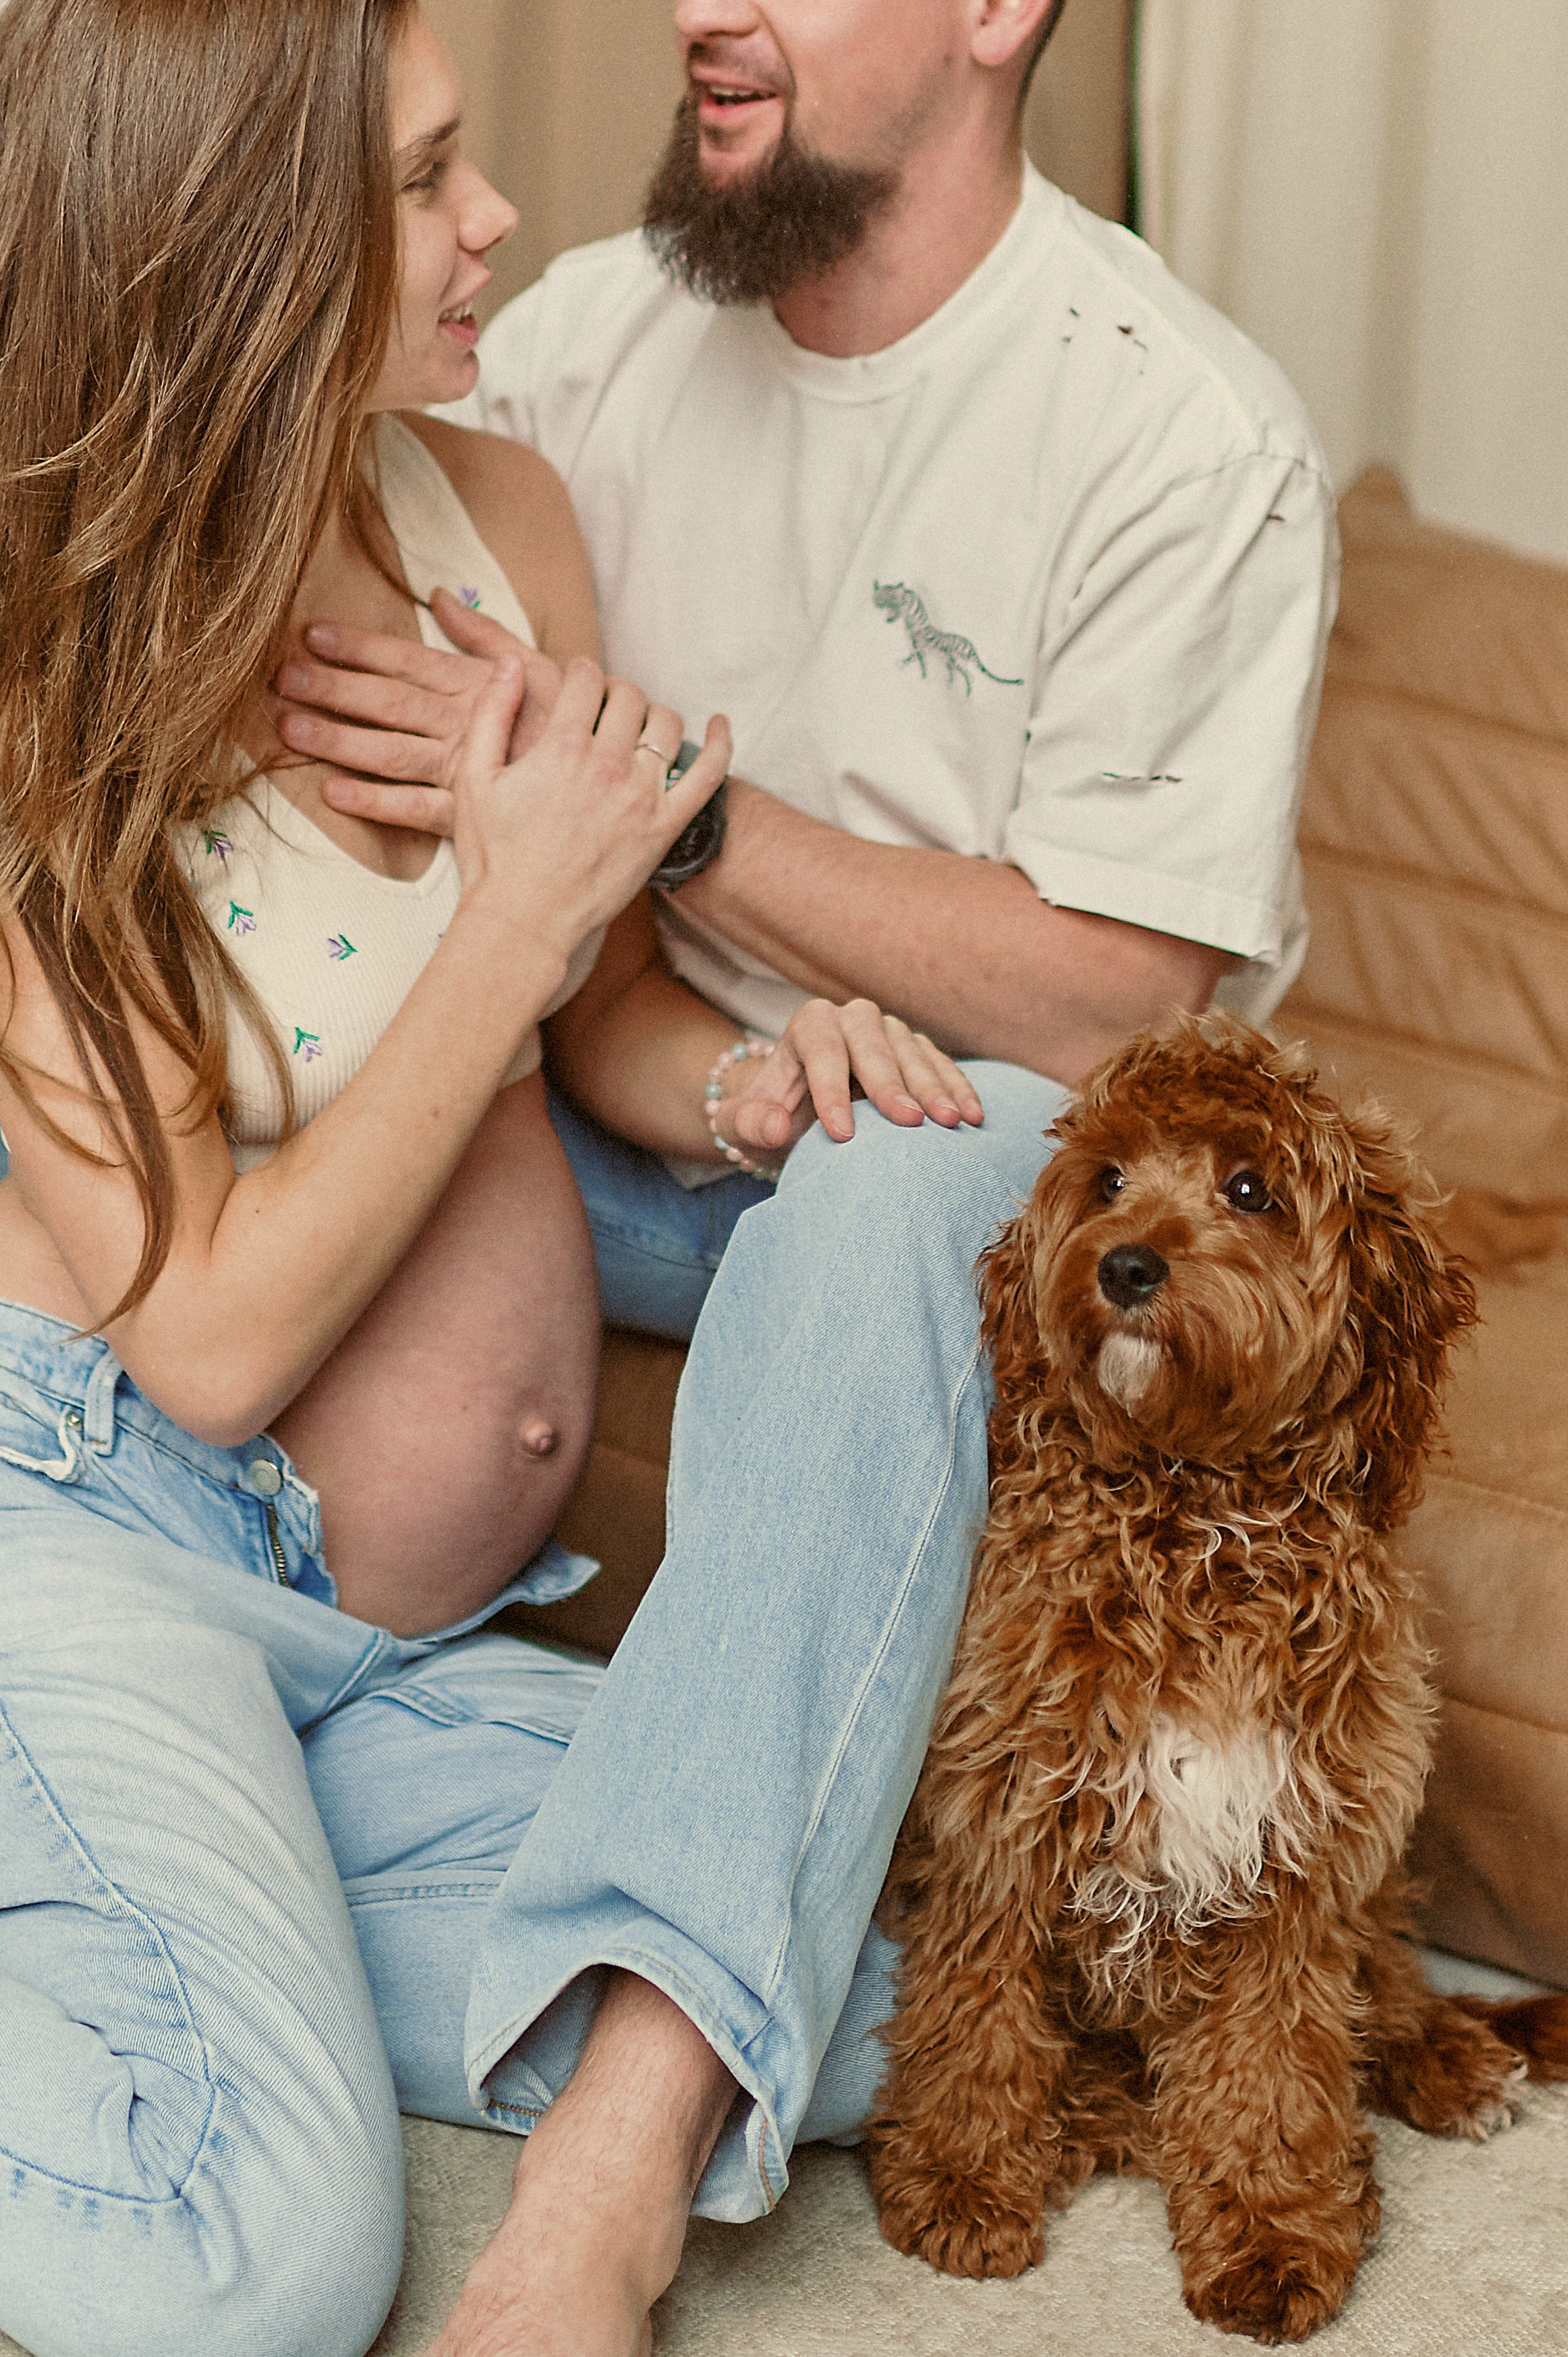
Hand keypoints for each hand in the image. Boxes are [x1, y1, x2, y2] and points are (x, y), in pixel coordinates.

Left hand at [273, 589, 553, 836]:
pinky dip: (374, 802)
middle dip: (334, 689)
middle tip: (283, 677)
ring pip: (391, 751)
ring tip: (290, 729)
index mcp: (476, 685)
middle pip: (389, 702)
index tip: (313, 635)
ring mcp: (465, 769)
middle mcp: (464, 723)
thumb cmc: (573, 723)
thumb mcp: (539, 667)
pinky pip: (415, 808)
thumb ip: (485, 634)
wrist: (611, 783)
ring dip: (339, 739)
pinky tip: (333, 793)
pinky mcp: (469, 812)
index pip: (408, 659)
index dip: (360, 646)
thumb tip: (441, 596)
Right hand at [451, 651, 730, 960]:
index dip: (579, 673)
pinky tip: (719, 723)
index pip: (586, 678)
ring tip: (636, 727)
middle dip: (613, 692)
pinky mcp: (664, 828)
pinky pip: (708, 775)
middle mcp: (607, 764)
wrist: (524, 922)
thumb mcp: (474, 777)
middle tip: (601, 709)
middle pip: (628, 696)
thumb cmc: (494, 856)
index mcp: (561, 745)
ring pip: (666, 724)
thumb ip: (492, 712)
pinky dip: (721, 743)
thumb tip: (512, 662)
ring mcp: (641, 796)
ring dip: (652, 714)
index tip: (576, 683)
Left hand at [721, 999, 984, 1163]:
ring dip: (934, 1088)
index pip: (821, 1051)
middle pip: (873, 1046)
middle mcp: (852, 1018)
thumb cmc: (769, 1118)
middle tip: (909, 1123)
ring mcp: (889, 1032)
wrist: (797, 1112)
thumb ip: (748, 1124)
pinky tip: (973, 1117)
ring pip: (913, 1053)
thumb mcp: (743, 1125)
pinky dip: (957, 1090)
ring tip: (951, 1123)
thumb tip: (774, 1126)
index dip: (830, 1091)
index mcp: (809, 1026)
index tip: (841, 1135)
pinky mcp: (917, 1050)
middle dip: (891, 1085)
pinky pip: (941, 1065)